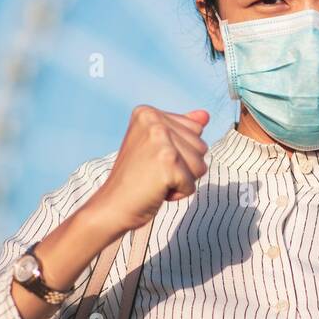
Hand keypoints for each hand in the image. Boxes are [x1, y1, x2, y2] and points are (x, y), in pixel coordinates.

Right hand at [84, 105, 209, 235]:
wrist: (113, 206)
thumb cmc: (136, 178)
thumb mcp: (157, 147)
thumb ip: (182, 129)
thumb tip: (206, 115)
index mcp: (148, 113)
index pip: (196, 129)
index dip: (181, 152)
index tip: (153, 159)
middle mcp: (154, 121)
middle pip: (201, 146)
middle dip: (185, 167)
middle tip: (153, 172)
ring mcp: (161, 140)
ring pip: (201, 165)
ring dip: (183, 180)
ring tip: (156, 180)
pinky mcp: (168, 162)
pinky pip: (192, 184)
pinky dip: (179, 193)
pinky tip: (157, 191)